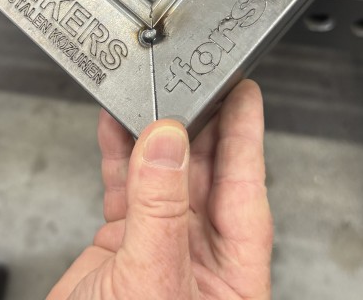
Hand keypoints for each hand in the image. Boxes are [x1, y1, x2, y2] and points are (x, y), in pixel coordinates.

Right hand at [48, 79, 271, 299]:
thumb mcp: (152, 280)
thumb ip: (160, 209)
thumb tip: (166, 145)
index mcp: (232, 271)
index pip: (247, 191)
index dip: (246, 138)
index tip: (244, 95)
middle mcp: (199, 252)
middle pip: (204, 174)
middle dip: (196, 126)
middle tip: (192, 82)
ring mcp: (160, 243)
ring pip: (161, 174)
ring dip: (153, 135)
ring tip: (151, 94)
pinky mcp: (123, 241)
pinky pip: (123, 185)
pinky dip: (116, 155)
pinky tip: (114, 128)